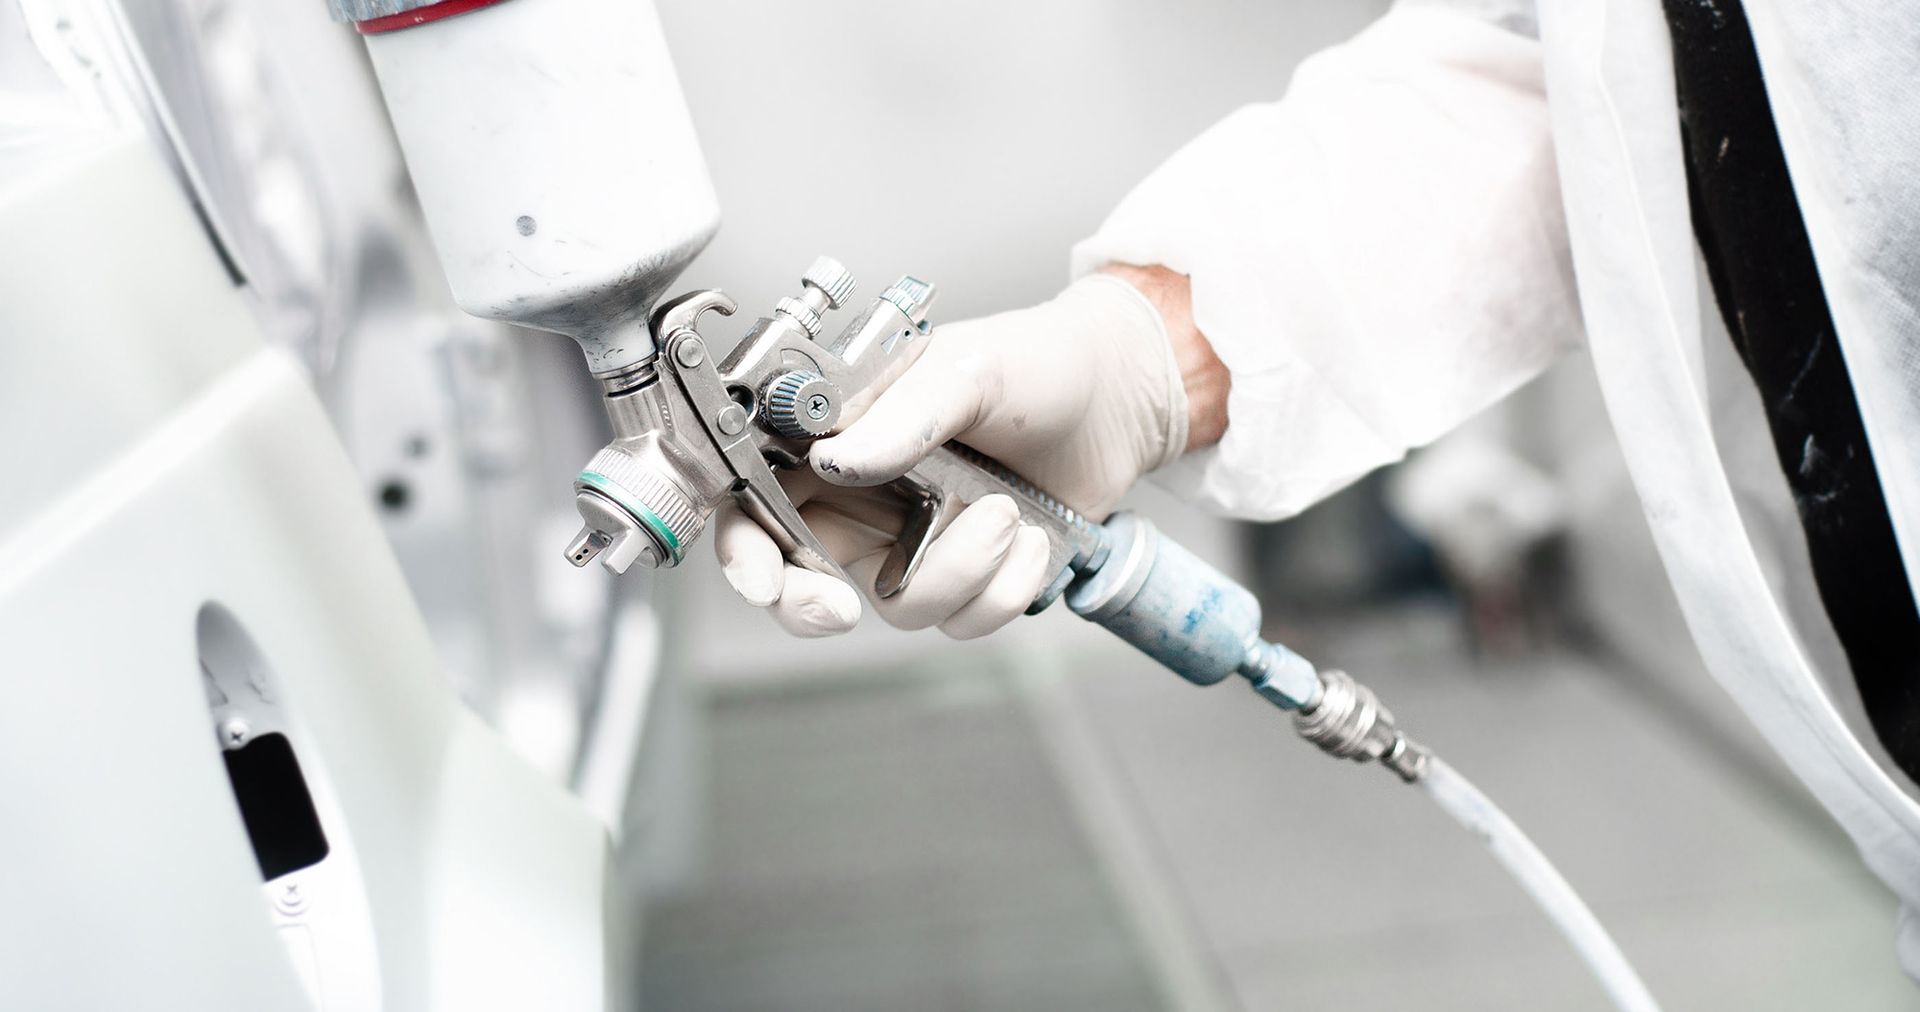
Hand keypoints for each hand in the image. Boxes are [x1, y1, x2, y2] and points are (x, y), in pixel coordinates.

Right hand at [714, 265, 1228, 637]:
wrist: (1120, 396)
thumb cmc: (1037, 362)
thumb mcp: (966, 369)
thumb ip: (901, 414)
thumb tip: (836, 458)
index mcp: (839, 437)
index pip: (757, 500)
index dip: (742, 548)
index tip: (761, 578)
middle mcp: (865, 496)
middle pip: (800, 581)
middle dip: (812, 606)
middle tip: (842, 608)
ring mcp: (916, 542)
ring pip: (898, 607)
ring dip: (957, 573)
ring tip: (1008, 514)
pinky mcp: (970, 575)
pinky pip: (964, 620)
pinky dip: (1005, 590)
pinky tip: (1033, 540)